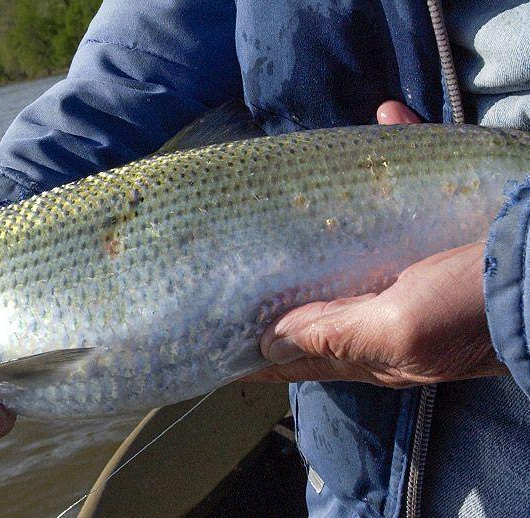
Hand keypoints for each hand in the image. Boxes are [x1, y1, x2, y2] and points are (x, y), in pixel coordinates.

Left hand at [246, 102, 507, 386]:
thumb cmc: (475, 303)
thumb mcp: (399, 329)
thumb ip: (335, 335)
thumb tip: (269, 343)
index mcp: (373, 348)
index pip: (299, 355)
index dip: (257, 348)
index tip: (213, 330)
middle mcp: (385, 316)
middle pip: (317, 299)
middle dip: (280, 280)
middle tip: (238, 253)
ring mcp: (409, 275)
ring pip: (353, 245)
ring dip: (324, 219)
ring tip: (288, 198)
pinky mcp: (437, 236)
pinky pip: (405, 193)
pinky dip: (394, 157)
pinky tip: (390, 118)